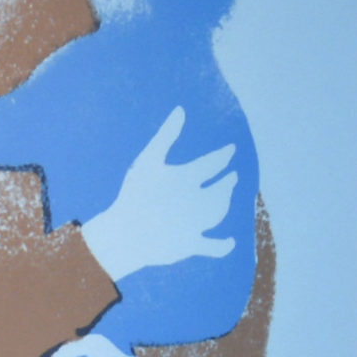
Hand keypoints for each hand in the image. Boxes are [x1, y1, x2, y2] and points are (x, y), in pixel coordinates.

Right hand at [80, 107, 236, 283]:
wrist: (124, 234)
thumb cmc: (134, 193)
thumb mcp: (148, 160)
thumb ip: (166, 135)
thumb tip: (181, 110)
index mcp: (187, 178)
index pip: (213, 163)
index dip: (224, 156)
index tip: (230, 150)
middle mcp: (197, 201)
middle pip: (221, 190)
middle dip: (228, 183)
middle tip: (232, 178)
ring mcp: (195, 225)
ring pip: (218, 212)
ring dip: (225, 203)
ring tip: (227, 197)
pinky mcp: (189, 245)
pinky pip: (211, 247)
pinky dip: (222, 246)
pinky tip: (230, 242)